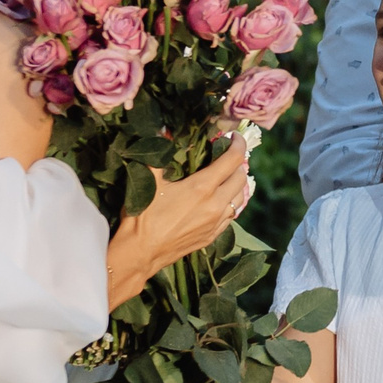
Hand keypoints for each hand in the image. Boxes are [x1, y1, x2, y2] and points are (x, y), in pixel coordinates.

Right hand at [107, 137, 253, 307]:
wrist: (141, 253)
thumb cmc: (143, 216)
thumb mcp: (149, 180)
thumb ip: (158, 154)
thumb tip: (162, 129)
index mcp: (202, 188)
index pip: (232, 160)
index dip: (238, 145)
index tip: (235, 137)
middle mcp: (215, 205)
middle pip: (241, 178)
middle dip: (238, 163)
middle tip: (228, 156)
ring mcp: (216, 222)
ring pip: (239, 199)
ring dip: (236, 185)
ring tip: (227, 176)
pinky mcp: (212, 236)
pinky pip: (231, 216)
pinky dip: (230, 203)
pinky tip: (220, 200)